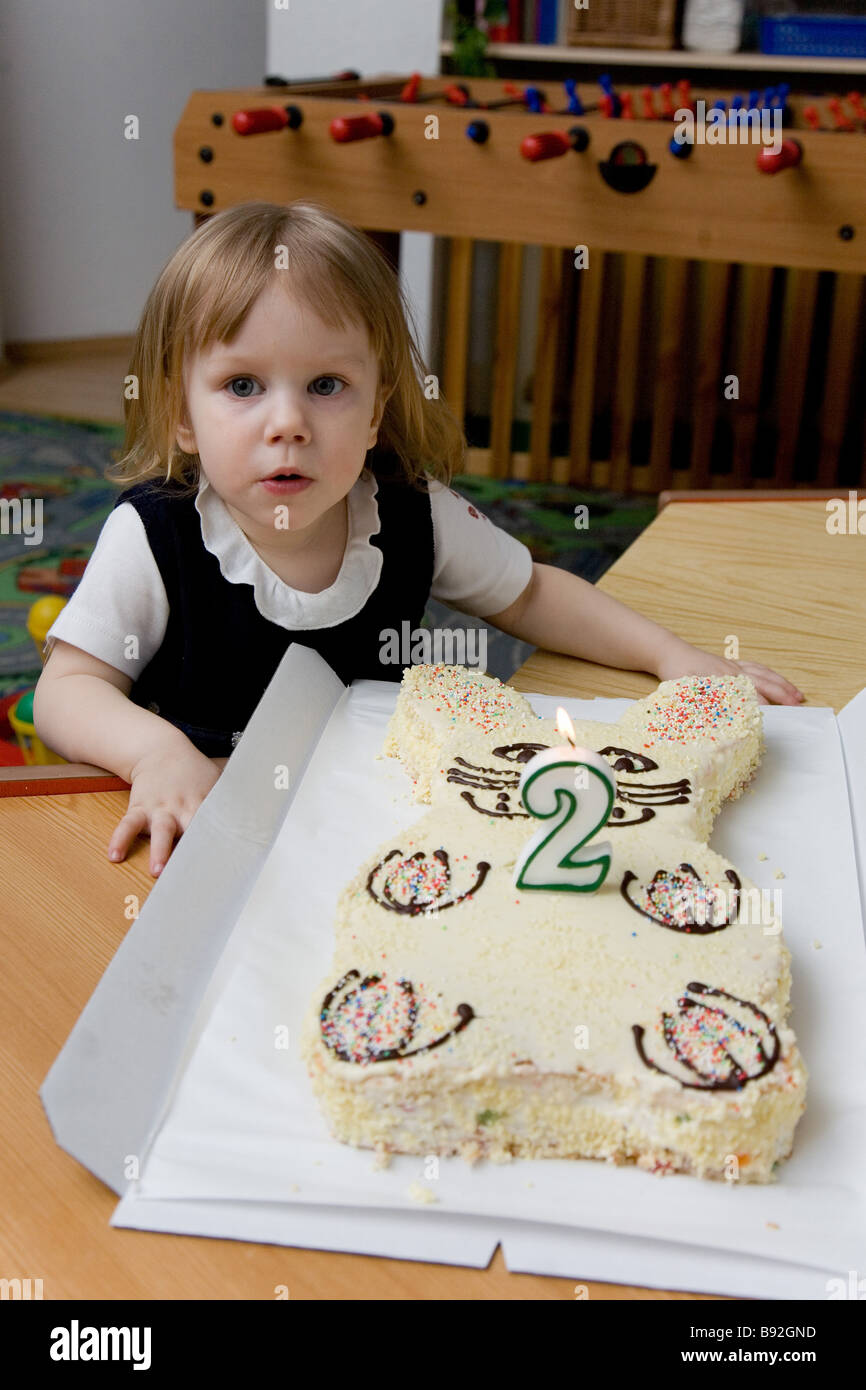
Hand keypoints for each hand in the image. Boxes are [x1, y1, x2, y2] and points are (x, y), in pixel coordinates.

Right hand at [108, 744, 226, 876]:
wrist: (161, 749)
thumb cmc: (194, 773)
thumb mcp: (217, 782)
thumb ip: (232, 804)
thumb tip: (261, 821)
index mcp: (205, 803)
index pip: (217, 826)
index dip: (224, 843)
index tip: (232, 862)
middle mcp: (183, 807)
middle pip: (191, 831)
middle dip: (194, 851)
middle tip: (197, 873)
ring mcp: (160, 808)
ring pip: (160, 830)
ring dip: (159, 851)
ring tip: (157, 871)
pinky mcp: (139, 807)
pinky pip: (127, 824)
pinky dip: (119, 839)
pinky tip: (114, 855)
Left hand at [654, 640, 804, 706]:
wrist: (669, 652)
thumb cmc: (676, 672)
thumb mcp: (685, 691)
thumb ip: (701, 704)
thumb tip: (714, 720)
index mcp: (724, 680)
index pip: (749, 696)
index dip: (762, 708)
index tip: (774, 720)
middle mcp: (733, 672)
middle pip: (764, 684)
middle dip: (782, 696)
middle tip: (797, 708)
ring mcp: (734, 666)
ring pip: (765, 674)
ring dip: (782, 685)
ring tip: (798, 696)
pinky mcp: (732, 663)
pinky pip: (757, 667)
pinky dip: (770, 674)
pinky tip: (777, 680)